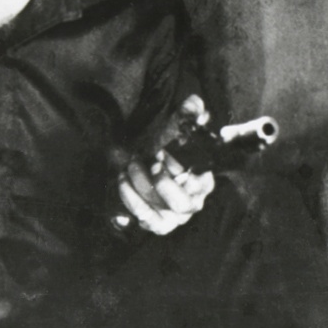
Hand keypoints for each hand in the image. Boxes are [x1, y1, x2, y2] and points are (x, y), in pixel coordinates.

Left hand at [116, 95, 216, 235]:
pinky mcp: (158, 223)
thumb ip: (190, 113)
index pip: (200, 182)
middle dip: (160, 183)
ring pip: (161, 214)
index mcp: (205, 180)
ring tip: (129, 167)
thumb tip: (194, 104)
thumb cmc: (172, 146)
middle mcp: (194, 202)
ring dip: (141, 190)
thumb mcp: (181, 127)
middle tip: (144, 161)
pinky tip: (123, 181)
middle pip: (181, 203)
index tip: (160, 152)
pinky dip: (131, 201)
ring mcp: (176, 216)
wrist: (154, 159)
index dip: (178, 170)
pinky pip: (146, 220)